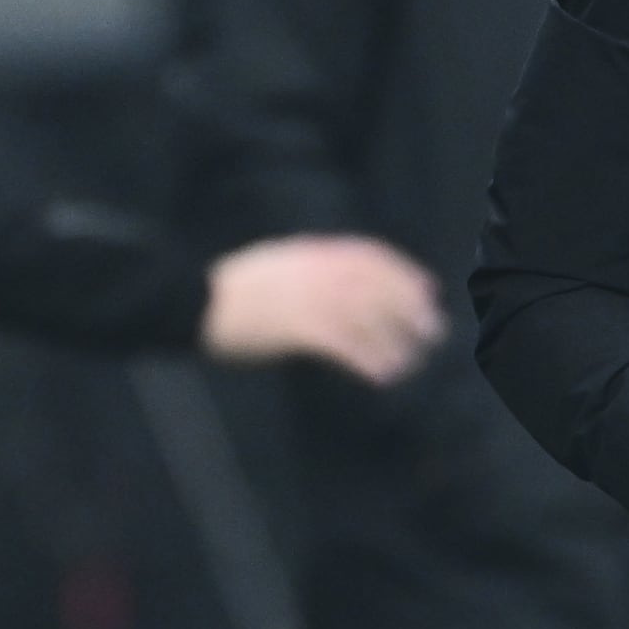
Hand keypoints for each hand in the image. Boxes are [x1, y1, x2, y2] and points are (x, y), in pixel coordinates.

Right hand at [203, 234, 444, 384]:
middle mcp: (317, 271)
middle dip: (411, 308)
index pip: (371, 256)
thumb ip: (311, 268)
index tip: (427, 289)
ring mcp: (308, 298)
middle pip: (378, 286)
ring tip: (410, 362)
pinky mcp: (297, 328)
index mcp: (312, 252)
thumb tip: (341, 283)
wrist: (195, 300)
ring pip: (368, 318)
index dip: (403, 273)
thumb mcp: (277, 264)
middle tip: (434, 331)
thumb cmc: (233, 288)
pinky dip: (368, 360)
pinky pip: (345, 345)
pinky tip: (381, 376)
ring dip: (395, 340)